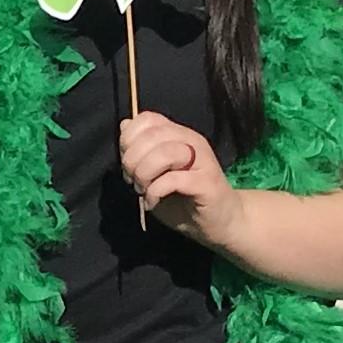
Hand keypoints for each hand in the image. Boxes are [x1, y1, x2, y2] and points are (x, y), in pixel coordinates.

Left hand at [116, 111, 233, 237]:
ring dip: (144, 173)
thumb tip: (125, 125)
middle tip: (132, 180)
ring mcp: (202, 160)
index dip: (129, 138)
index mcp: (178, 135)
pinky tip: (152, 202)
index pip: (148, 119)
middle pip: (153, 134)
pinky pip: (174, 179)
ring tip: (142, 190)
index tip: (126, 163)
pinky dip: (155, 191)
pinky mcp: (207, 182)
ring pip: (165, 152)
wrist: (218, 222)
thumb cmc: (183, 198)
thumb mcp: (153, 174)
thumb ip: (139, 151)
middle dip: (132, 159)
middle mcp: (192, 141)